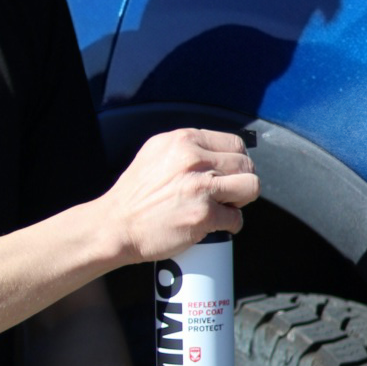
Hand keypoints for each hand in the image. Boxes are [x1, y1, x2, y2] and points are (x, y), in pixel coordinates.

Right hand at [103, 129, 258, 265]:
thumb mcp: (155, 153)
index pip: (234, 143)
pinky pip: (237, 218)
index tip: (229, 173)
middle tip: (227, 193)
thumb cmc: (134, 195)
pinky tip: (216, 225)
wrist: (116, 225)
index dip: (236, 161)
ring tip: (225, 206)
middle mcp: (194, 159)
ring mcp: (201, 187)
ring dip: (242, 201)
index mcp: (184, 140)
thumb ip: (186, 148)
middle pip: (246, 165)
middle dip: (241, 181)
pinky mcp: (204, 215)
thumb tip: (216, 153)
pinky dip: (231, 225)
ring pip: (251, 187)